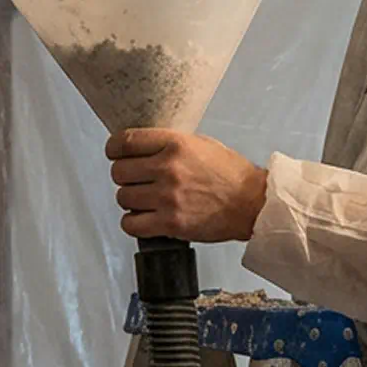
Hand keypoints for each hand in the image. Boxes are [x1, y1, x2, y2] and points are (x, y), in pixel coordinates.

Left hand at [108, 129, 267, 242]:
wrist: (253, 204)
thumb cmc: (232, 175)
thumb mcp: (202, 144)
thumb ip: (170, 145)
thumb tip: (142, 148)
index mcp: (175, 144)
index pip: (125, 142)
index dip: (114, 148)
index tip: (114, 153)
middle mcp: (168, 169)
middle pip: (119, 171)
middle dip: (124, 176)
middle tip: (136, 180)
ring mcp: (168, 197)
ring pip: (123, 198)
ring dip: (130, 200)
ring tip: (145, 200)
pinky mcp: (170, 224)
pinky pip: (131, 224)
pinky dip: (133, 223)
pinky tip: (145, 218)